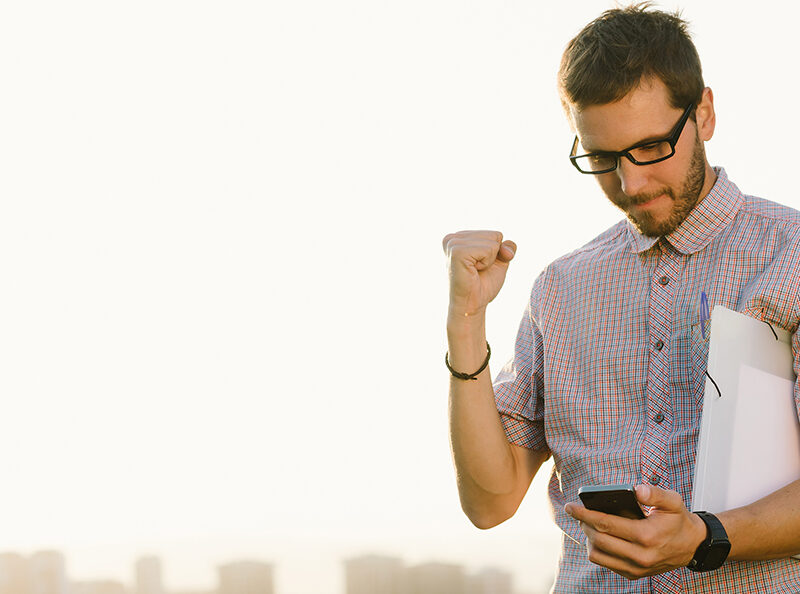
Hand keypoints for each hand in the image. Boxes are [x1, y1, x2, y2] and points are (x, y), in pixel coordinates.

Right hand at [442, 230, 516, 318]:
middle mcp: (453, 238)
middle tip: (477, 270)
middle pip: (494, 235)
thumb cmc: (482, 285)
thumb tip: (508, 249)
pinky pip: (488, 249)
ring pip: (492, 242)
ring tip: (474, 271)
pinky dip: (486, 263)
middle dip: (492, 256)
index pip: (494, 234)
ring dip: (489, 260)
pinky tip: (473, 271)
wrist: (472, 305)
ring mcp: (453, 244)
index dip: (495, 253)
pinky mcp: (457, 252)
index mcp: (459, 237)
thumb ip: (507, 248)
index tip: (480, 266)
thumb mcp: (499, 262)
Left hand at [565, 485, 706, 579]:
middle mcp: (640, 556)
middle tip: (577, 511)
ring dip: (588, 538)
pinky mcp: (634, 574)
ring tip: (588, 524)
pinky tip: (599, 536)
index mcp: (646, 536)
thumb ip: (655, 493)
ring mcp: (636, 568)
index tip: (571, 506)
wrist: (692, 546)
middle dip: (583, 523)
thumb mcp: (673, 501)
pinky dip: (598, 549)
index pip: (605, 524)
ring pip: (598, 555)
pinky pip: (606, 563)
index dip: (584, 514)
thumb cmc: (678, 520)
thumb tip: (636, 489)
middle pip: (598, 539)